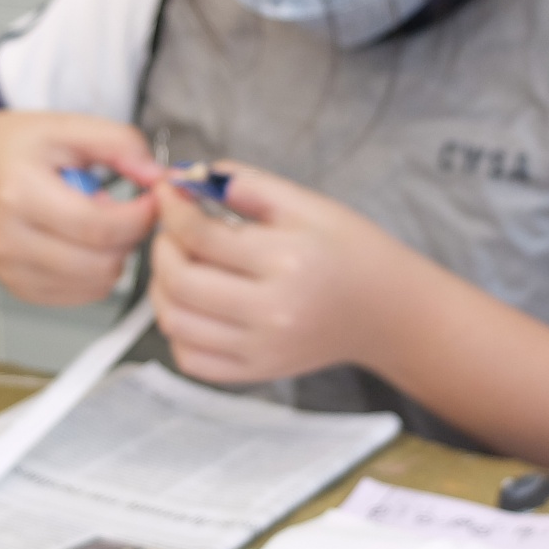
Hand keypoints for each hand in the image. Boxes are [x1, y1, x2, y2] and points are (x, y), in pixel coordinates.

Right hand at [0, 112, 162, 305]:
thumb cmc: (11, 150)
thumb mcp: (64, 126)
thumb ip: (118, 143)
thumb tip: (157, 177)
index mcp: (19, 193)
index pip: (97, 228)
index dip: (139, 217)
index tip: (152, 199)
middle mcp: (10, 239)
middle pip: (100, 263)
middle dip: (129, 237)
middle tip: (124, 209)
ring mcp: (11, 270)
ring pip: (97, 284)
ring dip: (114, 255)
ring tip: (95, 221)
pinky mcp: (19, 288)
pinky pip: (81, 294)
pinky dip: (95, 272)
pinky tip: (81, 241)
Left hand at [148, 164, 418, 382]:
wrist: (387, 310)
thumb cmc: (351, 253)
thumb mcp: (307, 204)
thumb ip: (248, 184)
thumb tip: (191, 176)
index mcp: (286, 261)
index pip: (201, 235)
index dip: (172, 209)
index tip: (168, 193)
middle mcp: (271, 312)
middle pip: (180, 281)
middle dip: (162, 247)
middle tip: (172, 230)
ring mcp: (262, 349)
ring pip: (175, 322)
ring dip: (161, 288)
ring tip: (179, 265)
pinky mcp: (257, 372)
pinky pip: (191, 359)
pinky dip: (177, 330)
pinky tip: (193, 305)